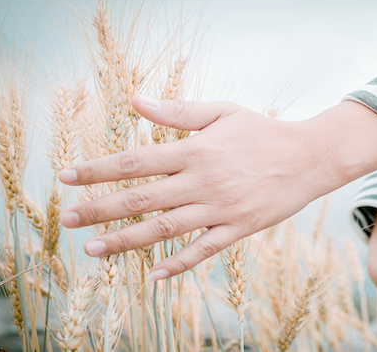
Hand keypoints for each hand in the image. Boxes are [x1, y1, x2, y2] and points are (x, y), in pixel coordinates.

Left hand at [59, 96, 376, 278]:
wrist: (309, 157)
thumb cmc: (263, 132)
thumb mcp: (223, 112)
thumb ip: (178, 112)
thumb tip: (135, 101)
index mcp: (195, 150)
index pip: (135, 161)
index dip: (98, 170)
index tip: (67, 177)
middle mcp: (202, 182)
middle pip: (140, 199)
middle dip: (99, 210)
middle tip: (67, 220)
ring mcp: (220, 209)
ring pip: (163, 229)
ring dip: (125, 241)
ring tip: (93, 249)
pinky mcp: (238, 229)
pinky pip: (203, 251)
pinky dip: (177, 264)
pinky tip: (153, 274)